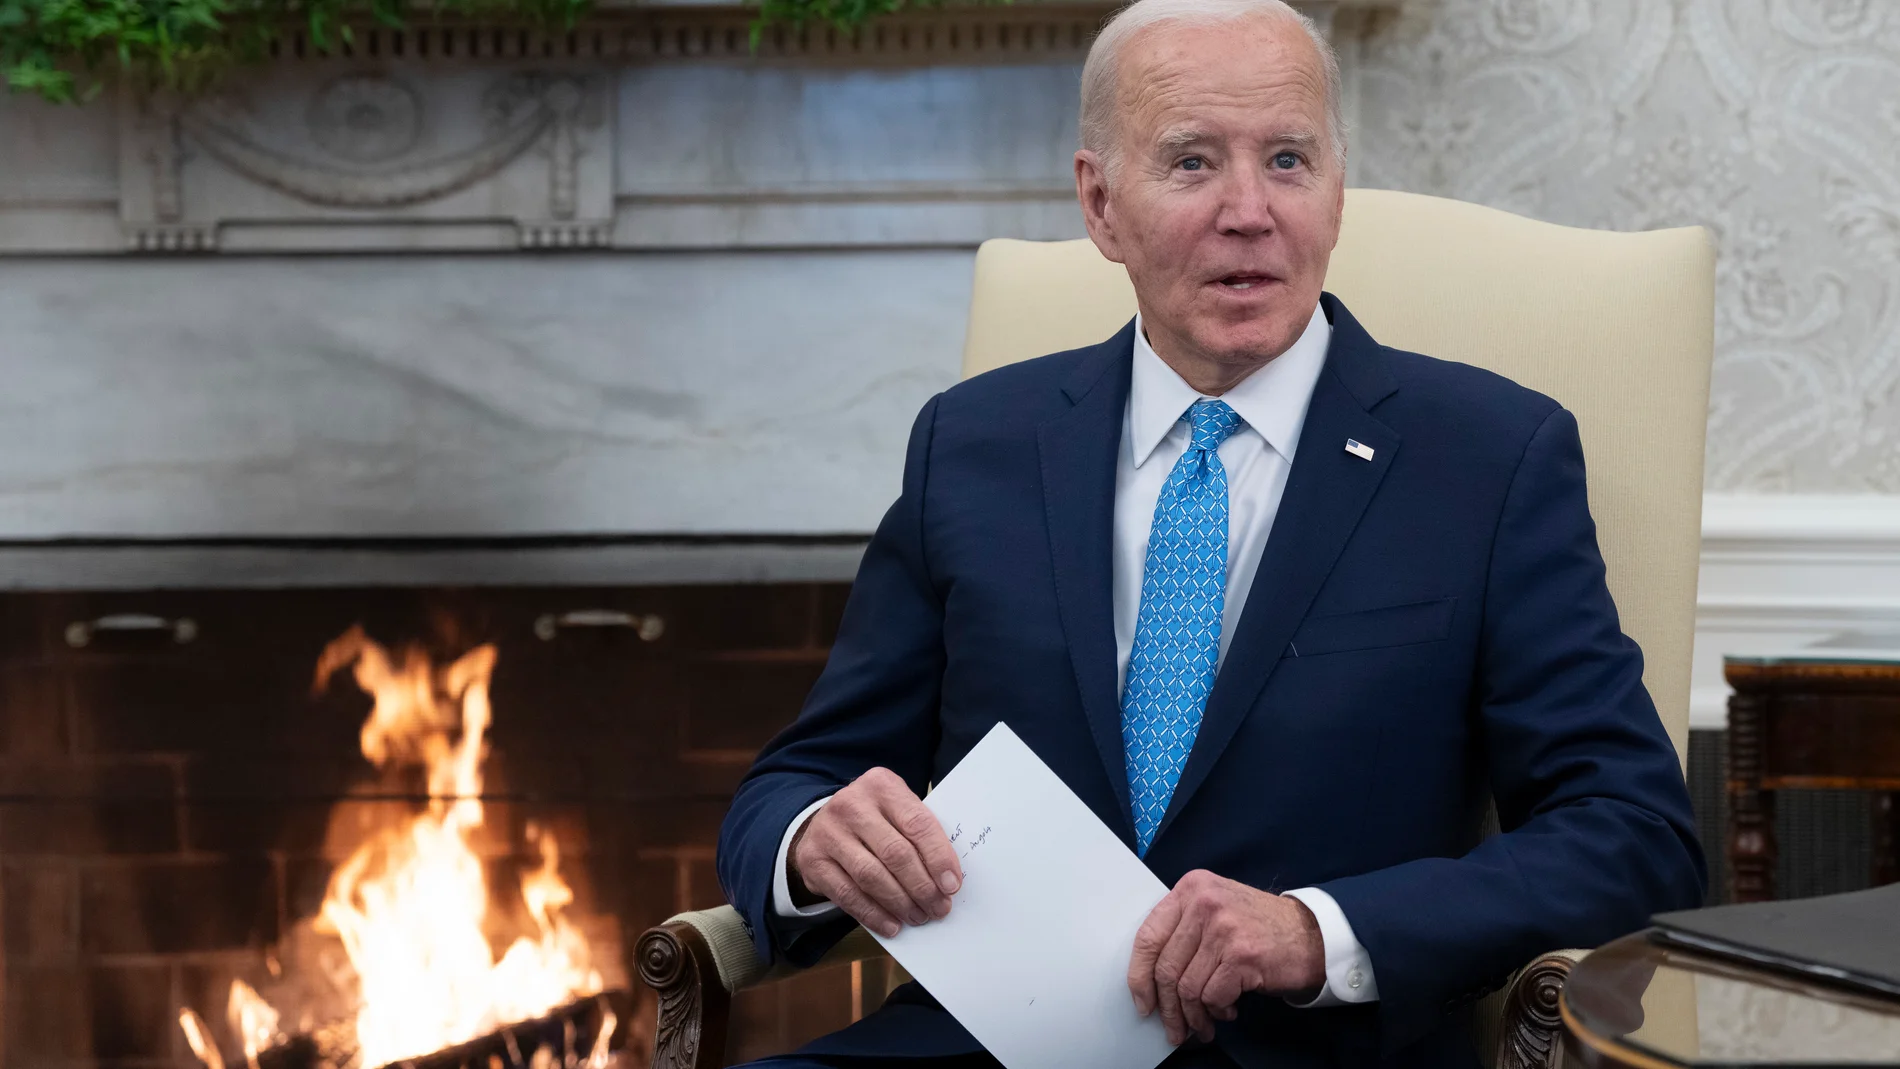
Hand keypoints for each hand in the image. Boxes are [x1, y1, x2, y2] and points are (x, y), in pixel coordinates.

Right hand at [789, 767, 962, 937]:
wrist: (824, 824)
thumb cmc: (875, 820)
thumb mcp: (897, 811)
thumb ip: (919, 834)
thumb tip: (947, 879)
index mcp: (881, 785)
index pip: (917, 823)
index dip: (938, 857)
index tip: (952, 885)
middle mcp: (851, 804)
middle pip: (895, 853)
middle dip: (922, 887)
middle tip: (939, 908)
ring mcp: (828, 832)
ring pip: (872, 876)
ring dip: (900, 903)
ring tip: (919, 917)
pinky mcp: (812, 860)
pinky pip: (848, 895)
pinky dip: (874, 914)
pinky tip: (892, 925)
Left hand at [1127, 870, 1324, 1044]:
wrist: (1312, 933)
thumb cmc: (1259, 926)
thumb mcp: (1216, 908)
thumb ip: (1183, 930)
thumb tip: (1149, 979)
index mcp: (1191, 887)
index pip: (1148, 936)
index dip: (1139, 975)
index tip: (1142, 1001)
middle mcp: (1204, 902)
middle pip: (1166, 967)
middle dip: (1167, 1007)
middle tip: (1173, 1027)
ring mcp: (1224, 928)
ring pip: (1187, 987)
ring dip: (1193, 1015)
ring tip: (1202, 1025)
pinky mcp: (1242, 955)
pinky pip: (1212, 996)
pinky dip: (1216, 1011)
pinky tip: (1227, 1011)